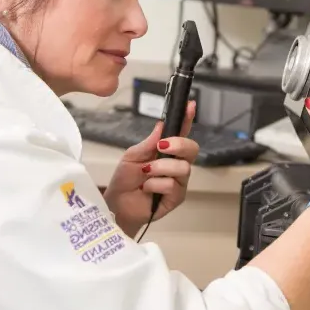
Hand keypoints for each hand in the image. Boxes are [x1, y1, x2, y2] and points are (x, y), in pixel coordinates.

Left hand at [104, 102, 198, 235]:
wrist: (117, 203)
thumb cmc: (125, 179)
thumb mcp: (133, 155)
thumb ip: (149, 142)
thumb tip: (162, 125)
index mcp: (167, 150)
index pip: (181, 132)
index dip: (187, 119)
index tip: (190, 105)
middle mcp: (177, 164)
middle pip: (192, 149)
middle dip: (179, 144)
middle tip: (162, 146)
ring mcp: (179, 181)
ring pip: (182, 168)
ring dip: (161, 168)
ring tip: (146, 173)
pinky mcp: (176, 197)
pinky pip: (173, 186)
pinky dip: (156, 184)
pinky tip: (146, 189)